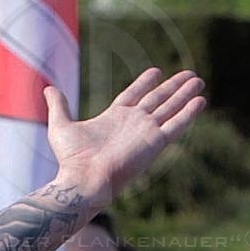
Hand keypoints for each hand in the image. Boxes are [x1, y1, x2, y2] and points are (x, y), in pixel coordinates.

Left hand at [47, 66, 205, 205]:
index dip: (145, 83)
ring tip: (199, 81)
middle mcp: (133, 123)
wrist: (84, 179)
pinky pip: (176, 124)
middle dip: (173, 87)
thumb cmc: (71, 158)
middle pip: (158, 99)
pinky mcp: (155, 142)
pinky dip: (189, 112)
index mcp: (114, 117)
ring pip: (170, 107)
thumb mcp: (61, 125)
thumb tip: (48, 88)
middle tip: (190, 74)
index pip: (134, 95)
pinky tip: (201, 101)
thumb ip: (58, 105)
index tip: (157, 71)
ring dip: (185, 94)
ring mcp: (145, 131)